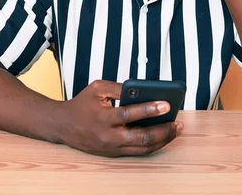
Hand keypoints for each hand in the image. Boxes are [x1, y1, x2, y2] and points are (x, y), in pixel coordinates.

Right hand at [58, 80, 183, 156]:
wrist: (63, 125)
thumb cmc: (83, 103)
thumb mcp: (98, 88)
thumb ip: (120, 88)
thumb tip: (144, 90)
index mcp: (103, 117)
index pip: (130, 113)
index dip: (150, 109)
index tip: (167, 104)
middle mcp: (108, 136)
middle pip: (141, 137)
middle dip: (163, 130)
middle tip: (178, 123)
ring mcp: (111, 148)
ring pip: (142, 148)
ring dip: (162, 140)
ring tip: (176, 129)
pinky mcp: (113, 154)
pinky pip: (137, 151)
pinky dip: (153, 144)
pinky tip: (164, 135)